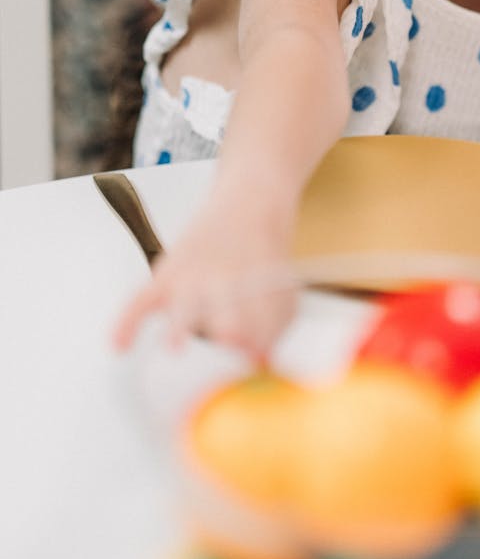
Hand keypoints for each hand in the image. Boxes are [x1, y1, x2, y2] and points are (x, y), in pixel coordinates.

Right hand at [112, 194, 297, 361]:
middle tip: (228, 345)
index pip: (260, 321)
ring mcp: (195, 275)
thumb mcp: (283, 287)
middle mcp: (226, 281)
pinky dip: (127, 319)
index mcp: (259, 288)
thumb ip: (275, 326)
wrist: (251, 199)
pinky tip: (118, 345)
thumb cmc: (265, 253)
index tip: (256, 359)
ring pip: (185, 303)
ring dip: (181, 324)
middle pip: (226, 309)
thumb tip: (261, 360)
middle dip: (229, 328)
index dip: (259, 340)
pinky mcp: (169, 272)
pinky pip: (141, 298)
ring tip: (174, 349)